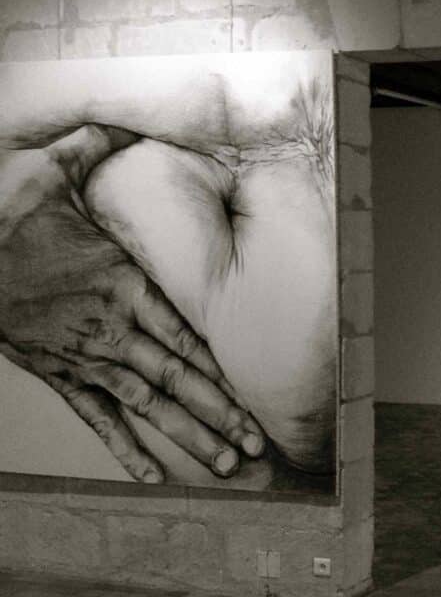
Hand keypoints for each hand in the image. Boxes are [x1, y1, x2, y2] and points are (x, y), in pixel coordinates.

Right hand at [0, 125, 265, 481]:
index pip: (189, 334)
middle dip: (220, 413)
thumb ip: (96, 149)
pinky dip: (125, 448)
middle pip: (179, 379)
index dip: (226, 368)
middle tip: (256, 446)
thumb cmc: (2, 212)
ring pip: (149, 405)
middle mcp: (113, 328)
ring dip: (189, 435)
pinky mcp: (58, 373)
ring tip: (227, 464)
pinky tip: (153, 477)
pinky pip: (97, 417)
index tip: (259, 393)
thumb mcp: (50, 171)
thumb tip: (125, 120)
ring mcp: (85, 356)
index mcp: (124, 284)